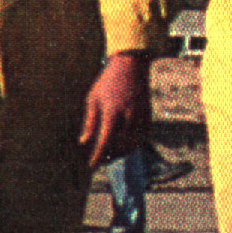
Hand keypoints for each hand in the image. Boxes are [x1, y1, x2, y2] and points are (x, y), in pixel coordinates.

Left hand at [77, 52, 151, 167]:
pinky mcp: (148, 117)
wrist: (131, 66)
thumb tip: (83, 142)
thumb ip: (90, 122)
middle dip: (108, 156)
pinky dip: (133, 146)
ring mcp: (140, 117)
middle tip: (99, 159)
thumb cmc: (107, 82)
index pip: (104, 142)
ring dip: (121, 153)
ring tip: (110, 154)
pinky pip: (141, 139)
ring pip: (131, 145)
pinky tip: (124, 147)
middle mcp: (128, 116)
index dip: (97, 157)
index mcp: (112, 112)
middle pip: (118, 146)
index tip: (91, 166)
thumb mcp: (93, 99)